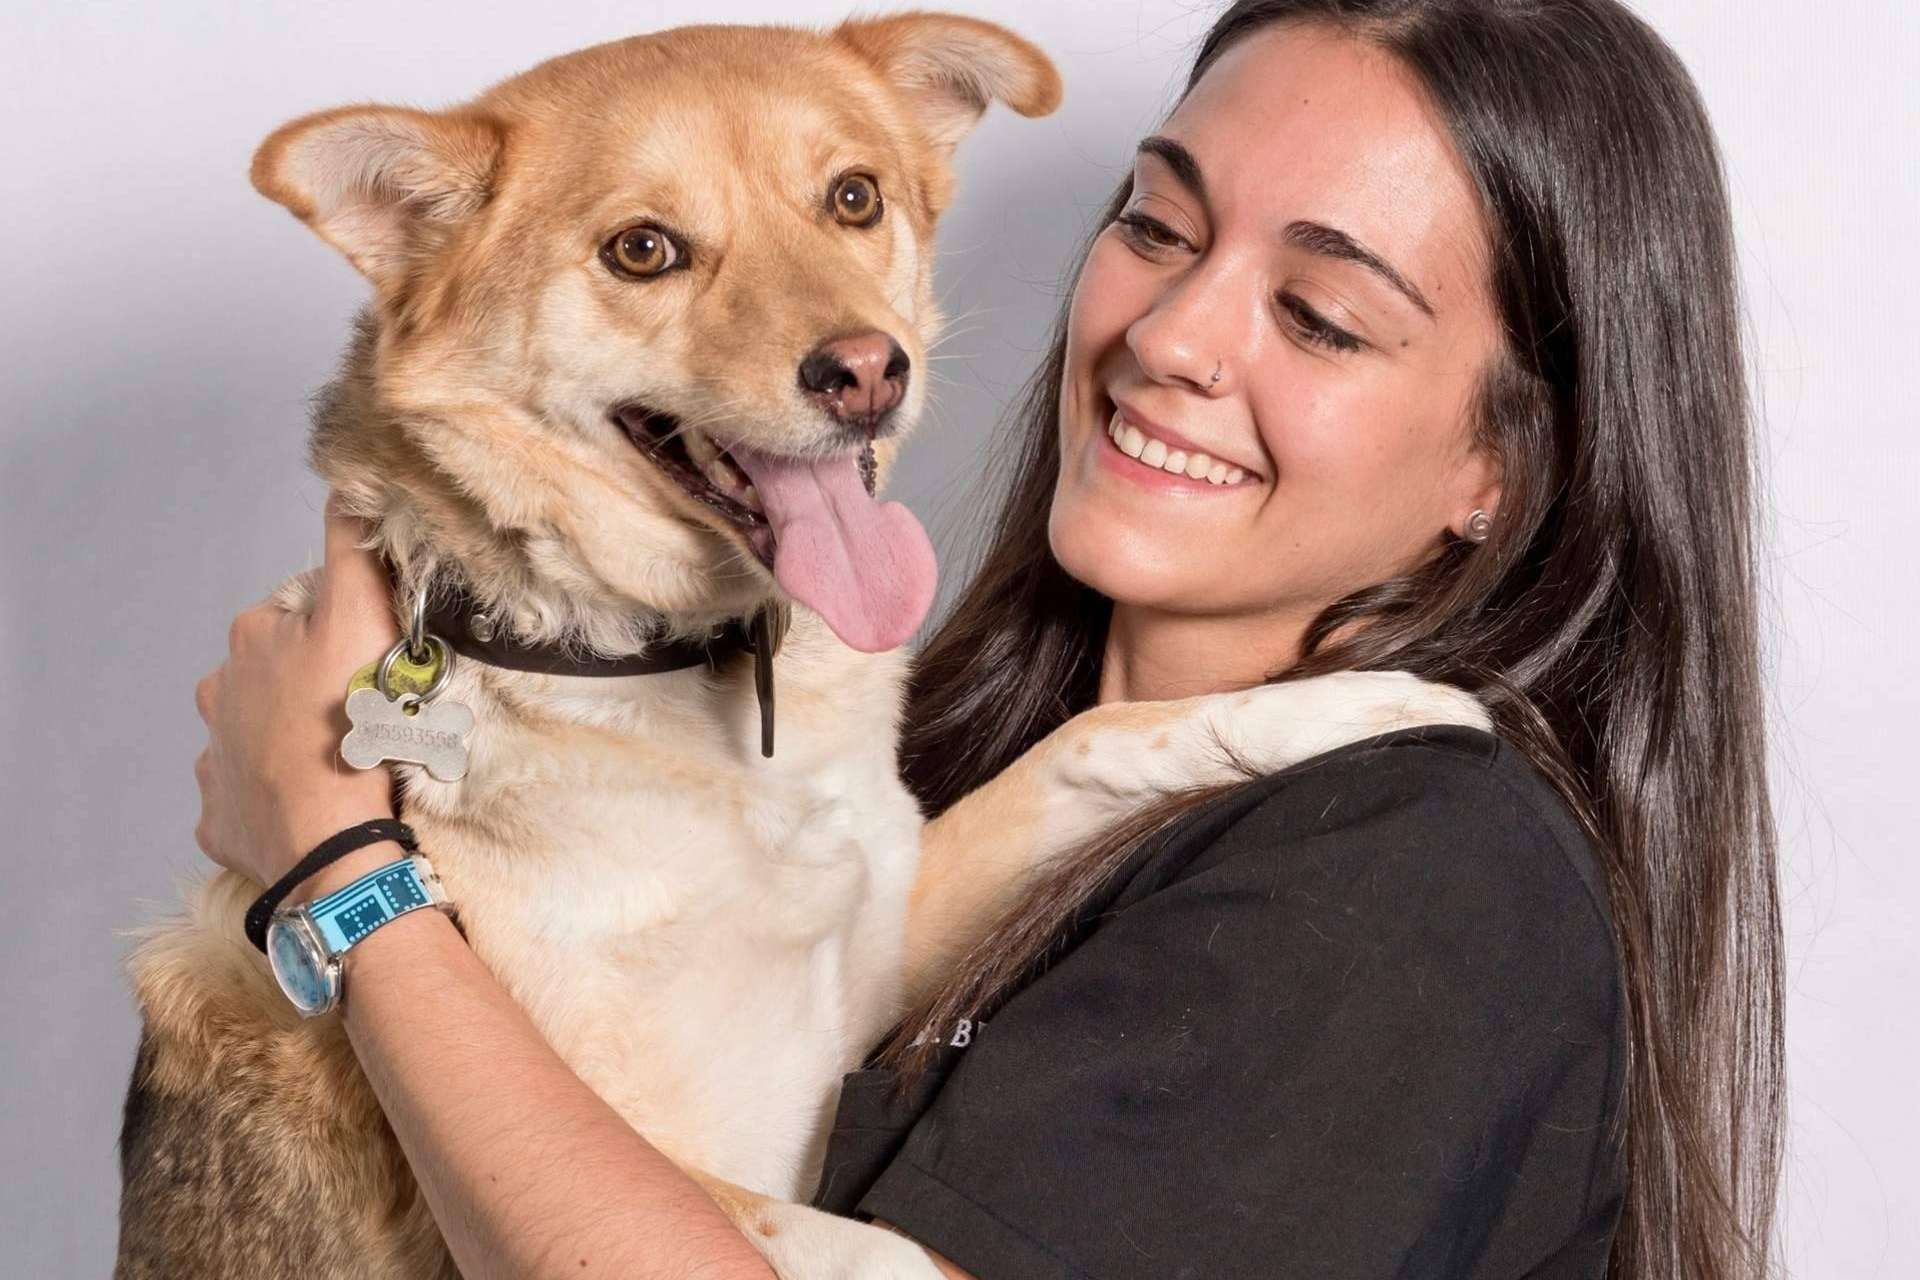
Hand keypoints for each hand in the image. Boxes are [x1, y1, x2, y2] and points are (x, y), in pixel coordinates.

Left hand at [194, 494, 400, 884]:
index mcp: (251, 639)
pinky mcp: (221, 816)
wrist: (330, 839)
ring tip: (342, 760)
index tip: (379, 659)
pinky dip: (275, 795)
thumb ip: (351, 546)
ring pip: (258, 733)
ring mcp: (215, 760)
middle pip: (277, 673)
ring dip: (292, 739)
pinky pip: (248, 796)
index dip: (347, 630)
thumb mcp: (362, 616)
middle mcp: (220, 693)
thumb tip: (346, 481)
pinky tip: (310, 801)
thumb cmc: (352, 724)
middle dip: (313, 685)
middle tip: (367, 711)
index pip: (304, 612)